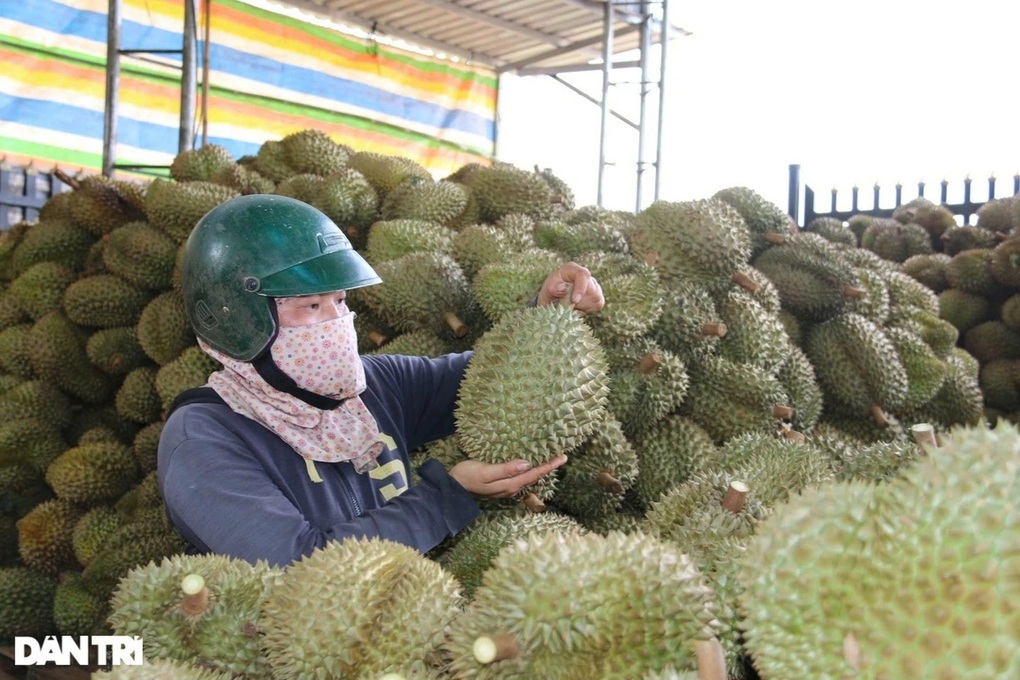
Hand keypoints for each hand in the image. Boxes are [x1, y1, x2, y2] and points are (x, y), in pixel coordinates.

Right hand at [448, 455, 567, 498]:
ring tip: (550, 460)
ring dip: (540, 469)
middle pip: (534, 477)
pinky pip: (520, 477)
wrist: (452, 488)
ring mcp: (506, 488)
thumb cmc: (466, 476)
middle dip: (548, 467)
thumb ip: (506, 469)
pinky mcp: (501, 485)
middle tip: (561, 456)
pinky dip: (529, 470)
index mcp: (510, 484)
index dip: (549, 465)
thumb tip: (527, 464)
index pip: (534, 474)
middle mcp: (511, 488)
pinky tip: (530, 465)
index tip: (562, 457)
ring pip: (528, 478)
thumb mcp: (485, 471)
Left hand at [536, 262, 604, 313]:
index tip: (574, 301)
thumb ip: (552, 289)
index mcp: (571, 269)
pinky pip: (597, 305)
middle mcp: (584, 274)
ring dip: (582, 306)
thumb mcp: (546, 292)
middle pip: (591, 289)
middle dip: (579, 302)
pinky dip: (587, 310)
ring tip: (571, 306)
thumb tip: (563, 287)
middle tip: (567, 306)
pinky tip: (577, 307)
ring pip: (595, 298)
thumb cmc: (549, 295)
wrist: (554, 303)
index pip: (583, 274)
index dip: (581, 288)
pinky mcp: (598, 296)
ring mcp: (593, 284)